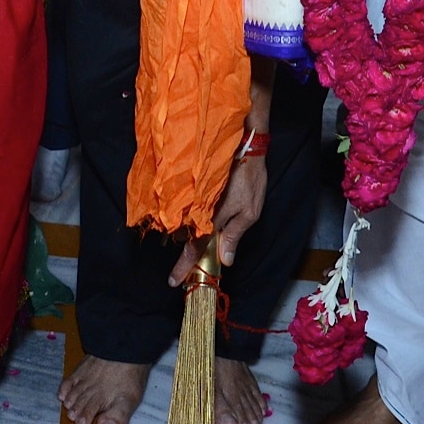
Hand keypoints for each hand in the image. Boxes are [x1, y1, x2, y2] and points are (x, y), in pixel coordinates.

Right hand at [169, 149, 269, 286]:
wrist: (244, 142)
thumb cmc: (250, 177)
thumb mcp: (250, 211)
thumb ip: (234, 235)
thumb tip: (225, 260)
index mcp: (212, 218)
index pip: (195, 248)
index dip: (184, 266)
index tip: (173, 281)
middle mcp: (197, 209)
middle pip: (187, 237)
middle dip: (188, 251)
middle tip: (187, 265)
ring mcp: (194, 197)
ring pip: (185, 223)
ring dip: (188, 233)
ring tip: (193, 241)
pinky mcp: (194, 187)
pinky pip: (187, 208)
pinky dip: (189, 218)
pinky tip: (193, 219)